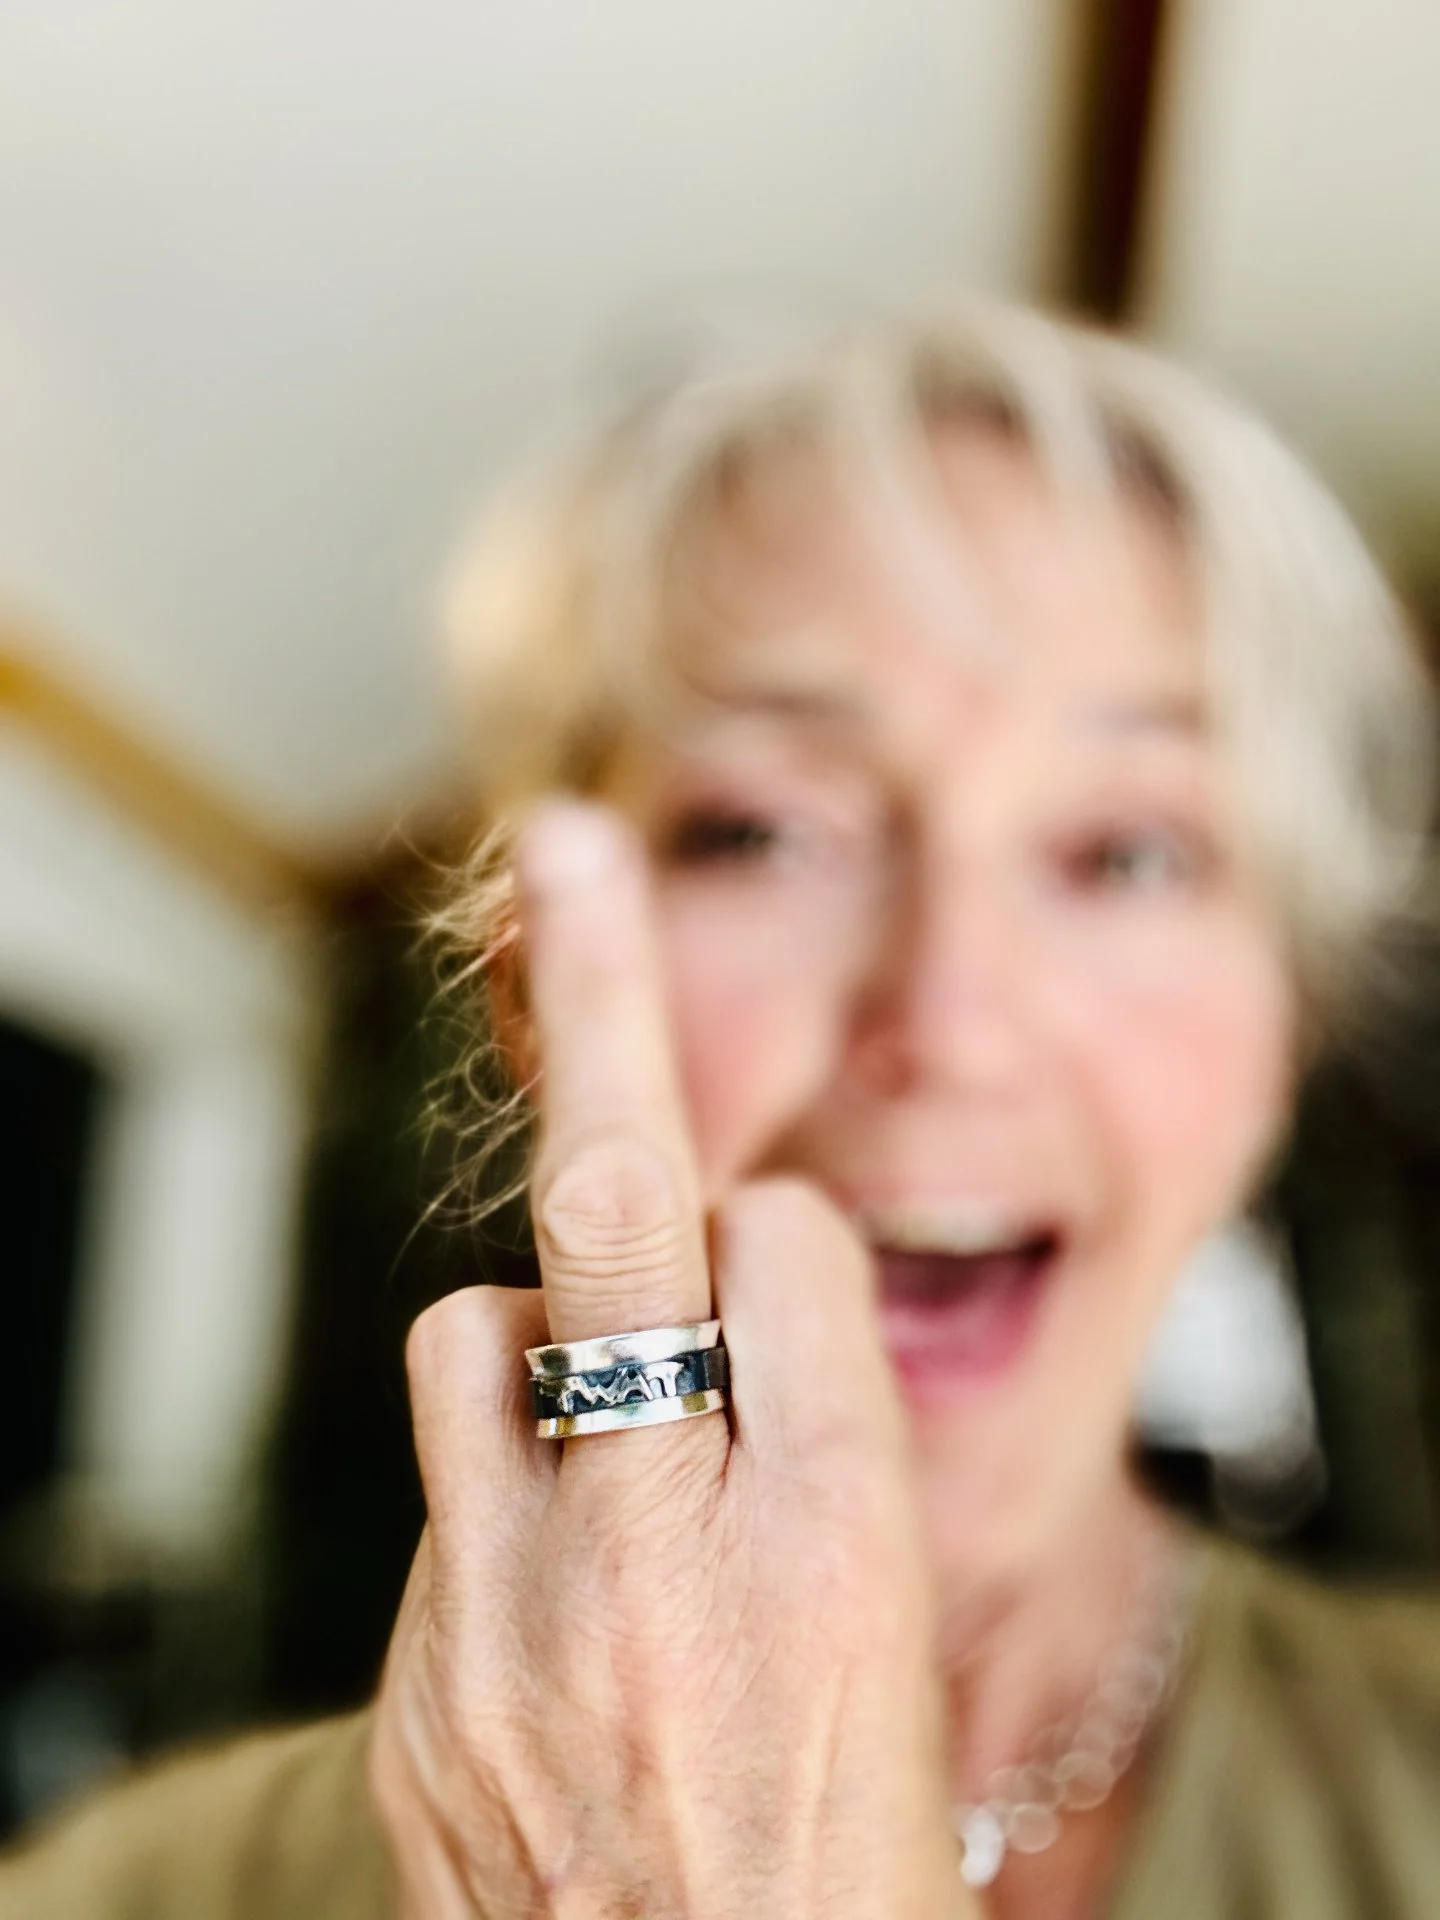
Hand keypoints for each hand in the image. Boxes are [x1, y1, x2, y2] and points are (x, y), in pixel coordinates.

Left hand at [368, 799, 971, 1918]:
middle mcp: (659, 1553)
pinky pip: (438, 1488)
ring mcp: (504, 1613)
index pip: (794, 1238)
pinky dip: (499, 1497)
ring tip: (600, 1458)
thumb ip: (812, 1437)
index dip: (785, 1233)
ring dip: (537, 1347)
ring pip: (476, 1332)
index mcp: (835, 1539)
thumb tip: (724, 1271)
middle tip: (568, 846)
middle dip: (601, 995)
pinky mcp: (408, 1677)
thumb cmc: (843, 1860)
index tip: (777, 1255)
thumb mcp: (898, 1636)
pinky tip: (555, 1611)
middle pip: (624, 1199)